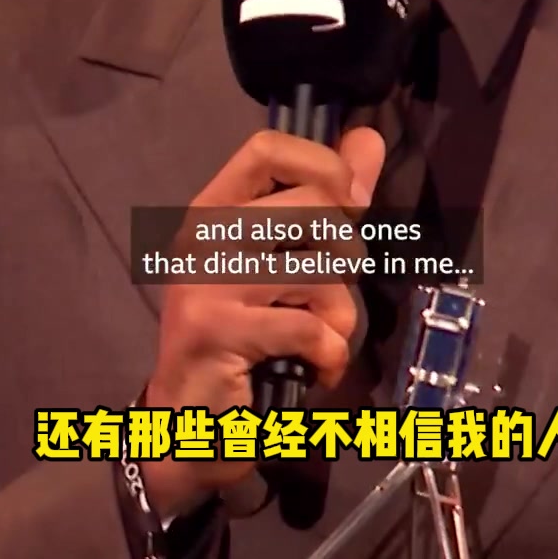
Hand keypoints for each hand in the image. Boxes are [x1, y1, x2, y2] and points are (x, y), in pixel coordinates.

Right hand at [141, 124, 384, 517]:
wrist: (187, 421)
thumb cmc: (244, 331)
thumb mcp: (284, 258)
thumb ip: (328, 199)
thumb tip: (370, 138)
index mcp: (215, 205)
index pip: (267, 147)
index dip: (323, 164)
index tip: (349, 202)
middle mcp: (203, 233)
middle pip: (314, 207)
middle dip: (348, 255)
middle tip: (330, 291)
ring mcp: (205, 280)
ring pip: (321, 272)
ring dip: (340, 316)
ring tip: (320, 336)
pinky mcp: (215, 330)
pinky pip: (309, 329)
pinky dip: (329, 355)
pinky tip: (313, 367)